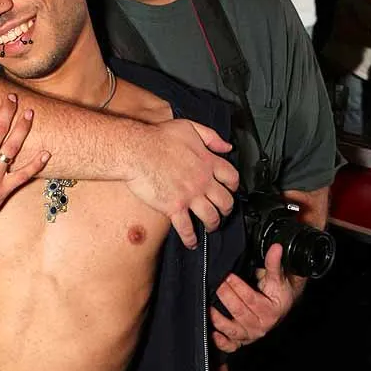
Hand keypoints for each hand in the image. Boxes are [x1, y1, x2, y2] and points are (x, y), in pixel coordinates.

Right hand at [127, 119, 238, 248]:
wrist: (137, 150)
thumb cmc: (158, 138)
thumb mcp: (189, 127)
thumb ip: (211, 137)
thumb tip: (227, 147)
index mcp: (207, 162)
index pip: (231, 177)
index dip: (233, 186)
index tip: (230, 190)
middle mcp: (203, 181)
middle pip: (225, 201)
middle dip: (226, 209)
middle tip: (222, 212)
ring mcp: (190, 195)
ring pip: (211, 216)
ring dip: (213, 224)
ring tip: (210, 227)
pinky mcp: (174, 207)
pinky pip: (187, 228)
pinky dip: (190, 238)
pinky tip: (191, 242)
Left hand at [209, 243, 294, 351]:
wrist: (282, 306)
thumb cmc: (279, 292)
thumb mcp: (278, 278)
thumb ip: (274, 263)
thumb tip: (276, 247)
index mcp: (271, 311)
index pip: (251, 298)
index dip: (237, 287)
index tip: (227, 275)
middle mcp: (262, 326)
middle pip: (239, 312)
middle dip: (225, 296)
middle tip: (214, 283)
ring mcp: (251, 335)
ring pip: (232, 330)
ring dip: (218, 319)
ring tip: (208, 305)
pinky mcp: (243, 341)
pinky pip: (231, 346)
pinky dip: (221, 342)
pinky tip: (213, 334)